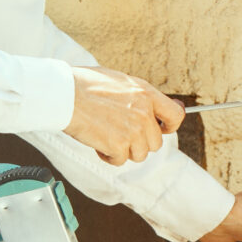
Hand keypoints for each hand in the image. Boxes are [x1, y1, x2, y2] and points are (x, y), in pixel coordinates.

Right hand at [65, 67, 183, 164]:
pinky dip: (108, 155)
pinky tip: (97, 141)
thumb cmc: (84, 85)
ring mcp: (133, 130)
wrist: (65, 94)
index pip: (176, 116)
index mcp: (146, 93)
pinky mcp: (119, 145)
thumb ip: (139, 96)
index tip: (160, 129)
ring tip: (106, 135)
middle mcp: (144, 113)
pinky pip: (120, 160)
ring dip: (124, 150)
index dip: (169, 126)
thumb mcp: (120, 81)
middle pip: (156, 143)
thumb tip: (154, 107)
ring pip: (139, 154)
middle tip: (120, 134)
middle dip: (139, 142)